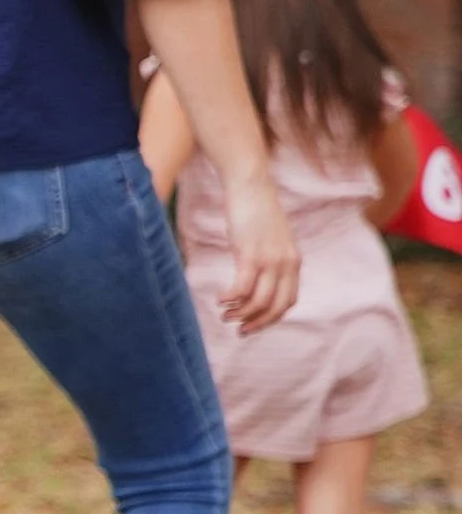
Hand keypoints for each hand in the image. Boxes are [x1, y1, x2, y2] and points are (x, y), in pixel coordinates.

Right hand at [219, 168, 299, 331]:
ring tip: (225, 316)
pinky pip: (242, 288)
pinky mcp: (250, 254)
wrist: (251, 184)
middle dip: (257, 323)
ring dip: (240, 314)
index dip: (271, 318)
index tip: (253, 324)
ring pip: (258, 301)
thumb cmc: (256, 209)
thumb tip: (257, 277)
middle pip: (276, 306)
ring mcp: (269, 259)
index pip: (288, 301)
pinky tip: (219, 300)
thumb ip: (271, 258)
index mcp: (293, 261)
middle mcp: (286, 263)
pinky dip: (230, 299)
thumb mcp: (271, 238)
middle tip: (239, 330)